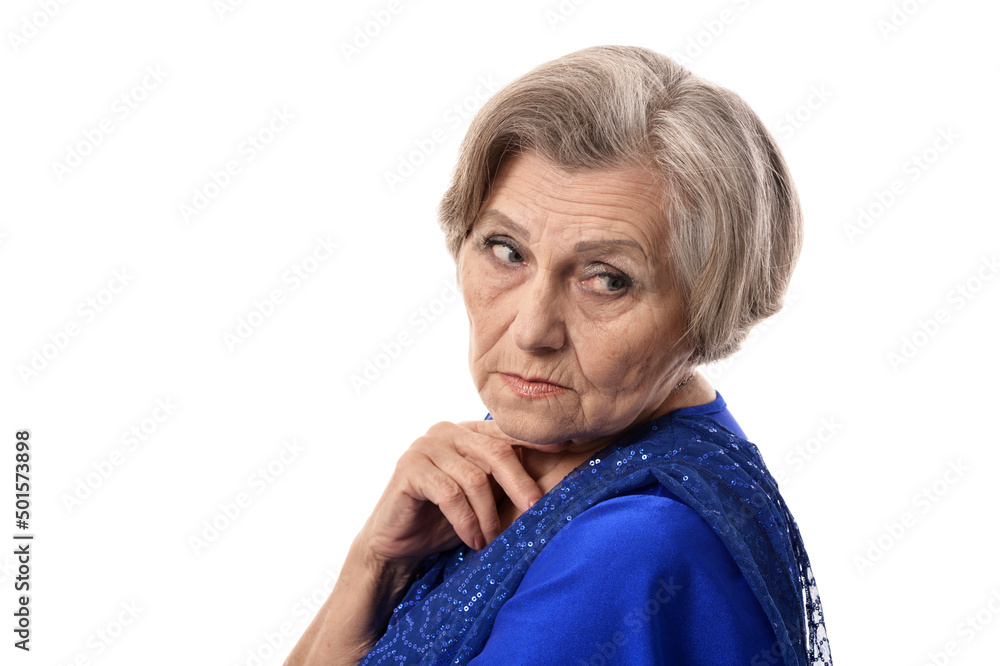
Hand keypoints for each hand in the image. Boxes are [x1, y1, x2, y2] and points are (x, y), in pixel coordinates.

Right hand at [356, 420, 544, 564]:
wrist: (398, 544)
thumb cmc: (446, 520)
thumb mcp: (484, 497)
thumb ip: (506, 481)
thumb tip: (555, 477)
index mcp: (467, 432)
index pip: (506, 432)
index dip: (535, 439)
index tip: (564, 450)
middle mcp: (446, 431)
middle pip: (496, 452)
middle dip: (519, 484)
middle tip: (534, 510)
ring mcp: (425, 446)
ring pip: (474, 477)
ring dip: (488, 515)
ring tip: (492, 540)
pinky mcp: (409, 468)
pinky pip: (449, 492)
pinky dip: (466, 520)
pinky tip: (472, 539)